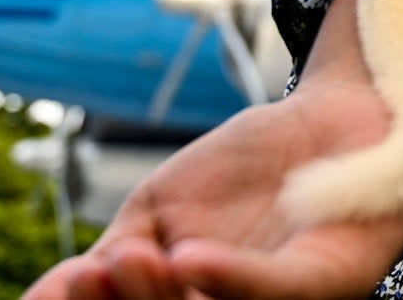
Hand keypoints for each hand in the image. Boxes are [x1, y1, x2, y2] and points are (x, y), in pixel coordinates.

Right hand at [20, 83, 402, 299]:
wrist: (335, 119)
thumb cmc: (249, 169)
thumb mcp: (162, 210)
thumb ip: (110, 258)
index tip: (67, 281)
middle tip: (93, 271)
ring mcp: (281, 299)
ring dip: (163, 297)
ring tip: (131, 257)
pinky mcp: (329, 278)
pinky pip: (279, 290)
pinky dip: (231, 281)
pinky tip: (189, 258)